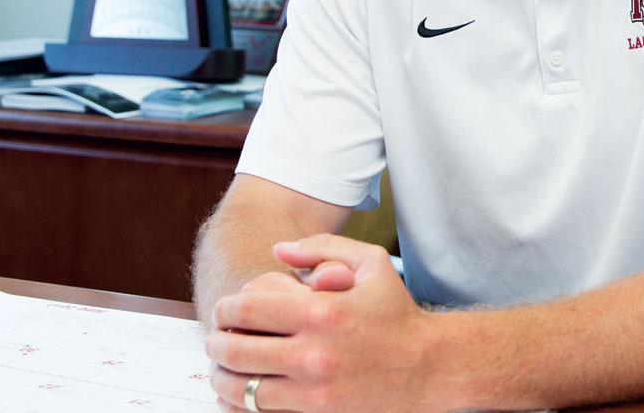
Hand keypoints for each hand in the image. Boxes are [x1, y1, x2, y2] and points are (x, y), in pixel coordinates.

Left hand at [206, 234, 436, 412]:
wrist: (428, 366)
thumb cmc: (397, 312)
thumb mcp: (371, 263)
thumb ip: (322, 247)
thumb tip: (278, 250)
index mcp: (322, 310)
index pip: (248, 309)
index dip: (225, 308)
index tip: (223, 310)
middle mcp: (313, 352)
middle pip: (236, 349)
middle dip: (216, 341)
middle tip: (215, 338)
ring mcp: (313, 391)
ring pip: (241, 388)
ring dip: (222, 376)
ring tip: (221, 367)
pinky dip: (241, 405)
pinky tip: (240, 393)